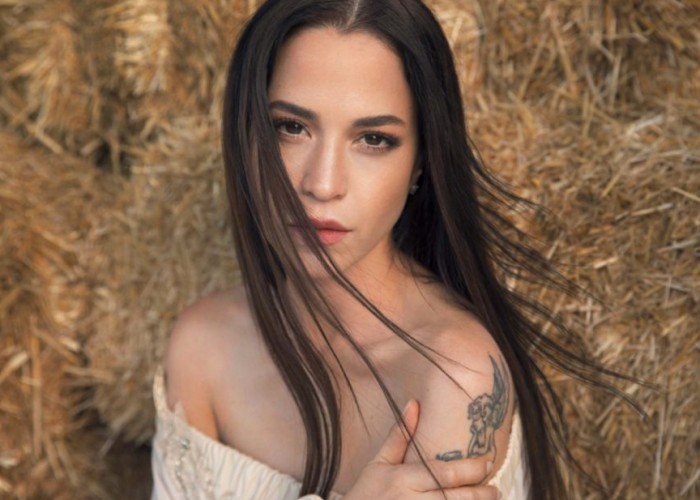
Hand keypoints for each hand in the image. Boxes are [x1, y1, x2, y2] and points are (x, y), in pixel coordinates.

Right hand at [344, 400, 499, 499]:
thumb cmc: (365, 493)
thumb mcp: (379, 463)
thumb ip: (400, 435)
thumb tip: (414, 403)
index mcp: (404, 479)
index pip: (445, 473)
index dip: (470, 470)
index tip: (486, 464)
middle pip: (456, 498)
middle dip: (480, 494)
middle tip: (495, 489)